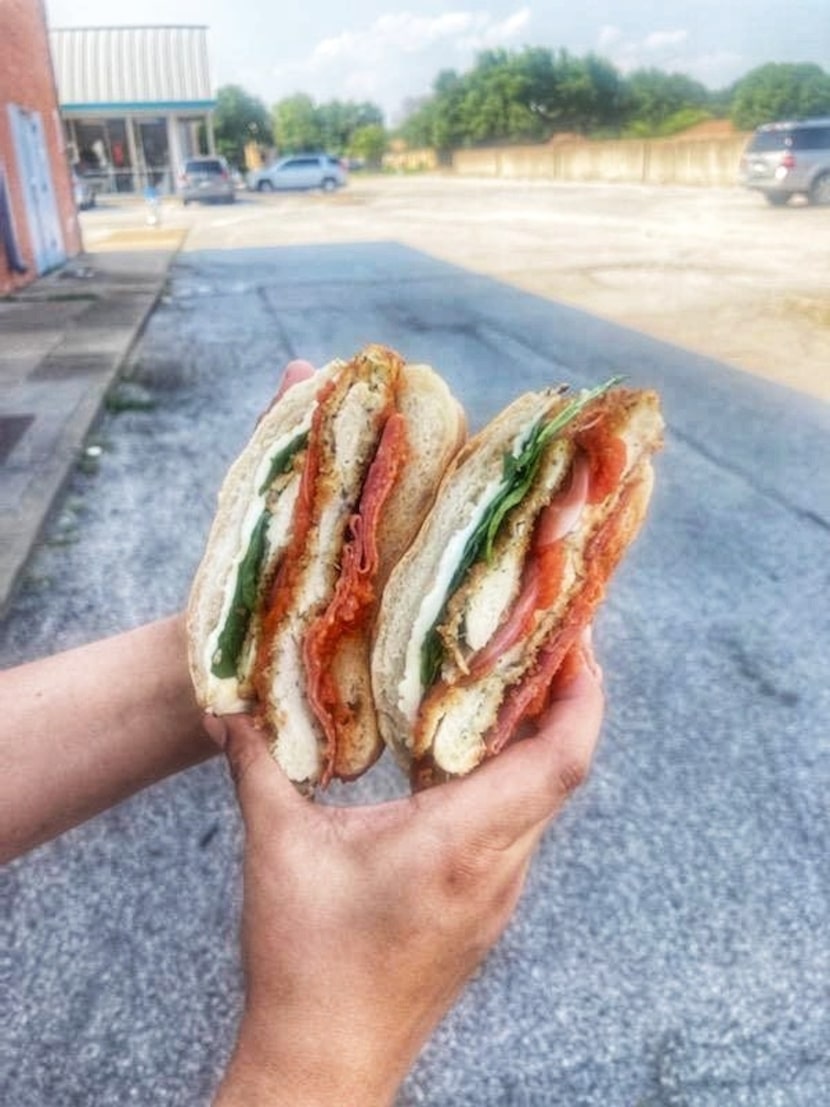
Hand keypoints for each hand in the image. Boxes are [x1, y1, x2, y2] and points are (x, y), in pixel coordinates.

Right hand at [211, 633, 603, 1106]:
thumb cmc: (306, 961)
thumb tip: (225, 707)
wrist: (326, 1063)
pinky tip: (462, 756)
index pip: (559, 760)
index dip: (583, 694)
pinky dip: (508, 778)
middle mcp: (498, 866)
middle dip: (562, 697)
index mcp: (462, 842)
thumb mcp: (278, 850)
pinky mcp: (484, 910)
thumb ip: (257, 765)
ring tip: (503, 682)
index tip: (579, 638)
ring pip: (540, 799)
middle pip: (562, 768)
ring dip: (535, 739)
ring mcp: (497, 892)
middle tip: (538, 636)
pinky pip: (515, 826)